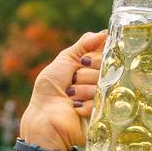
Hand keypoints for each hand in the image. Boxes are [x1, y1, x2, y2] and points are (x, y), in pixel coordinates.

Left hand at [21, 30, 105, 150]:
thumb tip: (105, 32)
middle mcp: (99, 81)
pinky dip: (84, 105)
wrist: (45, 117)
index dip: (95, 58)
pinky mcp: (103, 114)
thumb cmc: (50, 88)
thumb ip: (84, 44)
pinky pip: (101, 102)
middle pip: (106, 70)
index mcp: (91, 67)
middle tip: (72, 81)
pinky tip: (75, 109)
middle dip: (85, 75)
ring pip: (102, 86)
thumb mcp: (64, 60)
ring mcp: (102, 98)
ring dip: (82, 91)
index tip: (84, 62)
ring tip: (70, 97)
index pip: (106, 55)